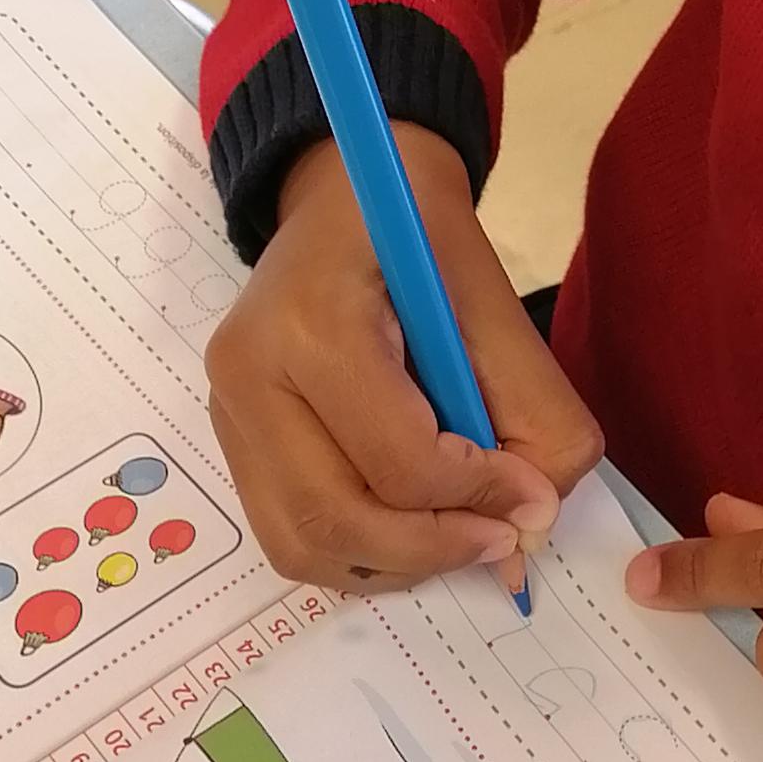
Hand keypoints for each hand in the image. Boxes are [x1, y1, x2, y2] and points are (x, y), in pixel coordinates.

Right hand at [205, 127, 601, 589]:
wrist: (340, 197)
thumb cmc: (419, 233)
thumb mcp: (495, 302)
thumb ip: (532, 410)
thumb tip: (536, 518)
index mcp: (312, 324)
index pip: (398, 459)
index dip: (480, 496)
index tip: (534, 496)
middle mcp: (249, 374)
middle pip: (336, 518)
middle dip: (435, 549)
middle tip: (503, 539)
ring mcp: (227, 411)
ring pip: (304, 546)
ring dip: (395, 563)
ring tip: (457, 535)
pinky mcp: (231, 440)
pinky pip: (290, 535)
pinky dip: (360, 553)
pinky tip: (411, 524)